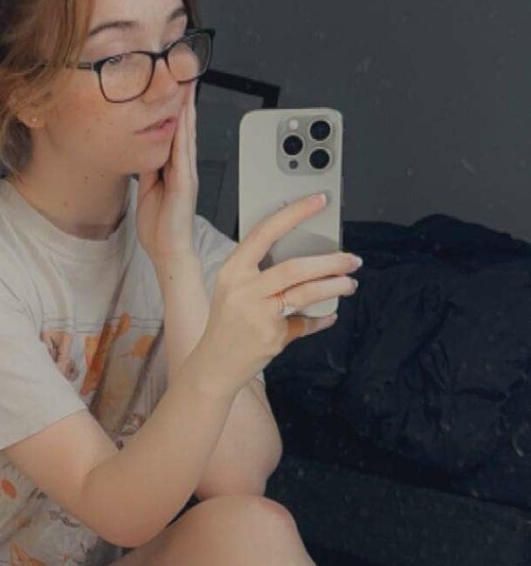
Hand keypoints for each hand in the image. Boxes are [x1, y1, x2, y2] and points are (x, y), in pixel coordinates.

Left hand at [135, 89, 198, 267]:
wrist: (167, 250)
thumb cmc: (159, 225)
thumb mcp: (147, 188)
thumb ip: (148, 169)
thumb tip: (142, 149)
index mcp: (174, 168)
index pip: (175, 131)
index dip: (175, 108)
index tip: (173, 84)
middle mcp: (183, 167)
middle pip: (184, 126)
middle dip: (185, 100)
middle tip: (185, 72)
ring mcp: (186, 174)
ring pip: (186, 134)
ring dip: (188, 110)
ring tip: (188, 85)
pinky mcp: (185, 183)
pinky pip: (183, 153)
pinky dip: (184, 134)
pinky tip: (184, 119)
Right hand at [195, 192, 359, 391]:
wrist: (214, 364)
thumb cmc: (228, 324)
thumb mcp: (236, 291)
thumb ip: (264, 275)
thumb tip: (306, 260)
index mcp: (233, 269)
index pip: (265, 232)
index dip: (294, 212)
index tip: (319, 200)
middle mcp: (243, 288)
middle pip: (295, 267)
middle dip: (330, 261)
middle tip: (352, 259)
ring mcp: (257, 313)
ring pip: (306, 292)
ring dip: (335, 286)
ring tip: (349, 283)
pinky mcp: (271, 335)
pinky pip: (304, 322)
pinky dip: (320, 319)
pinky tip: (329, 315)